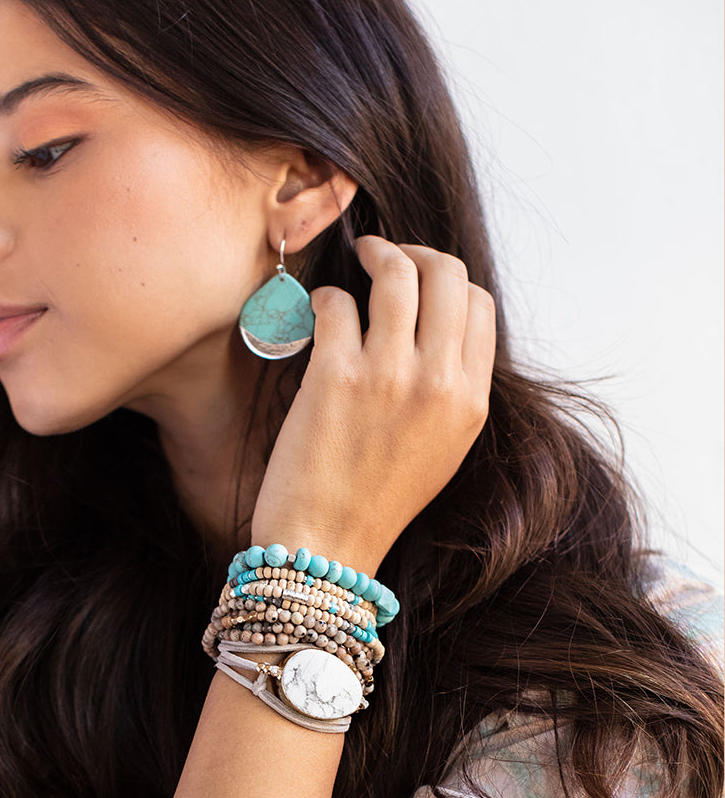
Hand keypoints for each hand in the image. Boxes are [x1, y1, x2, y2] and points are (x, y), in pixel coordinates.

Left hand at [249, 237, 495, 574]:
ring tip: (360, 253)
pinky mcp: (335, 377)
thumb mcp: (441, 450)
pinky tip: (318, 308)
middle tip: (388, 253)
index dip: (450, 281)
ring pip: (398, 273)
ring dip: (377, 252)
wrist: (327, 546)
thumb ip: (450, 391)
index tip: (423, 280)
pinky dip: (327, 295)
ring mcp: (388, 377)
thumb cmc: (375, 501)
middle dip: (418, 251)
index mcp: (470, 402)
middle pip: (448, 274)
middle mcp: (438, 383)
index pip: (479, 306)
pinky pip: (337, 303)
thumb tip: (436, 333)